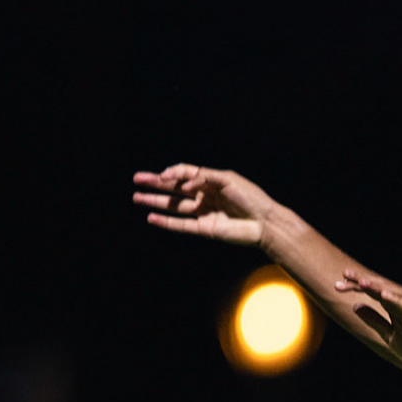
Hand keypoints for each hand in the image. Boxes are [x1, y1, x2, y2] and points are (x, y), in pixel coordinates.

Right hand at [132, 165, 274, 245]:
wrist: (265, 223)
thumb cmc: (251, 198)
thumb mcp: (228, 179)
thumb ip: (203, 177)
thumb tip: (183, 183)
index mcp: (211, 182)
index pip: (185, 174)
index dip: (173, 172)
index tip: (162, 175)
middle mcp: (205, 196)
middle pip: (175, 189)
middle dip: (155, 184)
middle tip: (136, 179)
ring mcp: (204, 213)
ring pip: (174, 206)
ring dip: (155, 202)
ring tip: (136, 197)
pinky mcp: (205, 229)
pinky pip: (181, 225)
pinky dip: (166, 222)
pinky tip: (151, 217)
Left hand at [335, 267, 401, 382]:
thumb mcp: (390, 336)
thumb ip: (374, 321)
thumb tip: (355, 305)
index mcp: (394, 308)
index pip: (373, 294)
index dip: (356, 288)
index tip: (338, 284)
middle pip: (382, 290)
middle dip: (364, 282)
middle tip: (345, 274)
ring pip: (395, 295)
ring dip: (379, 288)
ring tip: (363, 282)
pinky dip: (398, 302)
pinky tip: (385, 297)